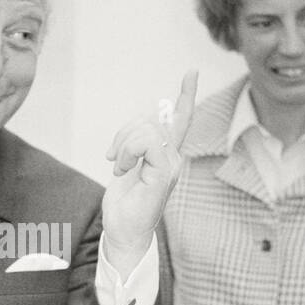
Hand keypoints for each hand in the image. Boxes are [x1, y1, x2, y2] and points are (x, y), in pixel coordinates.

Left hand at [102, 71, 197, 275]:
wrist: (124, 232)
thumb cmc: (126, 204)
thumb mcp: (129, 166)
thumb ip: (138, 144)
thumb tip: (143, 122)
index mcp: (166, 154)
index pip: (181, 119)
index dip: (186, 95)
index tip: (192, 72)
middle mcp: (173, 158)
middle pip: (151, 119)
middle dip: (125, 131)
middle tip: (113, 156)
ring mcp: (170, 166)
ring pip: (146, 128)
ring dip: (123, 143)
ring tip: (118, 165)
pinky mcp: (163, 175)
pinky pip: (146, 142)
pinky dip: (127, 150)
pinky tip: (121, 167)